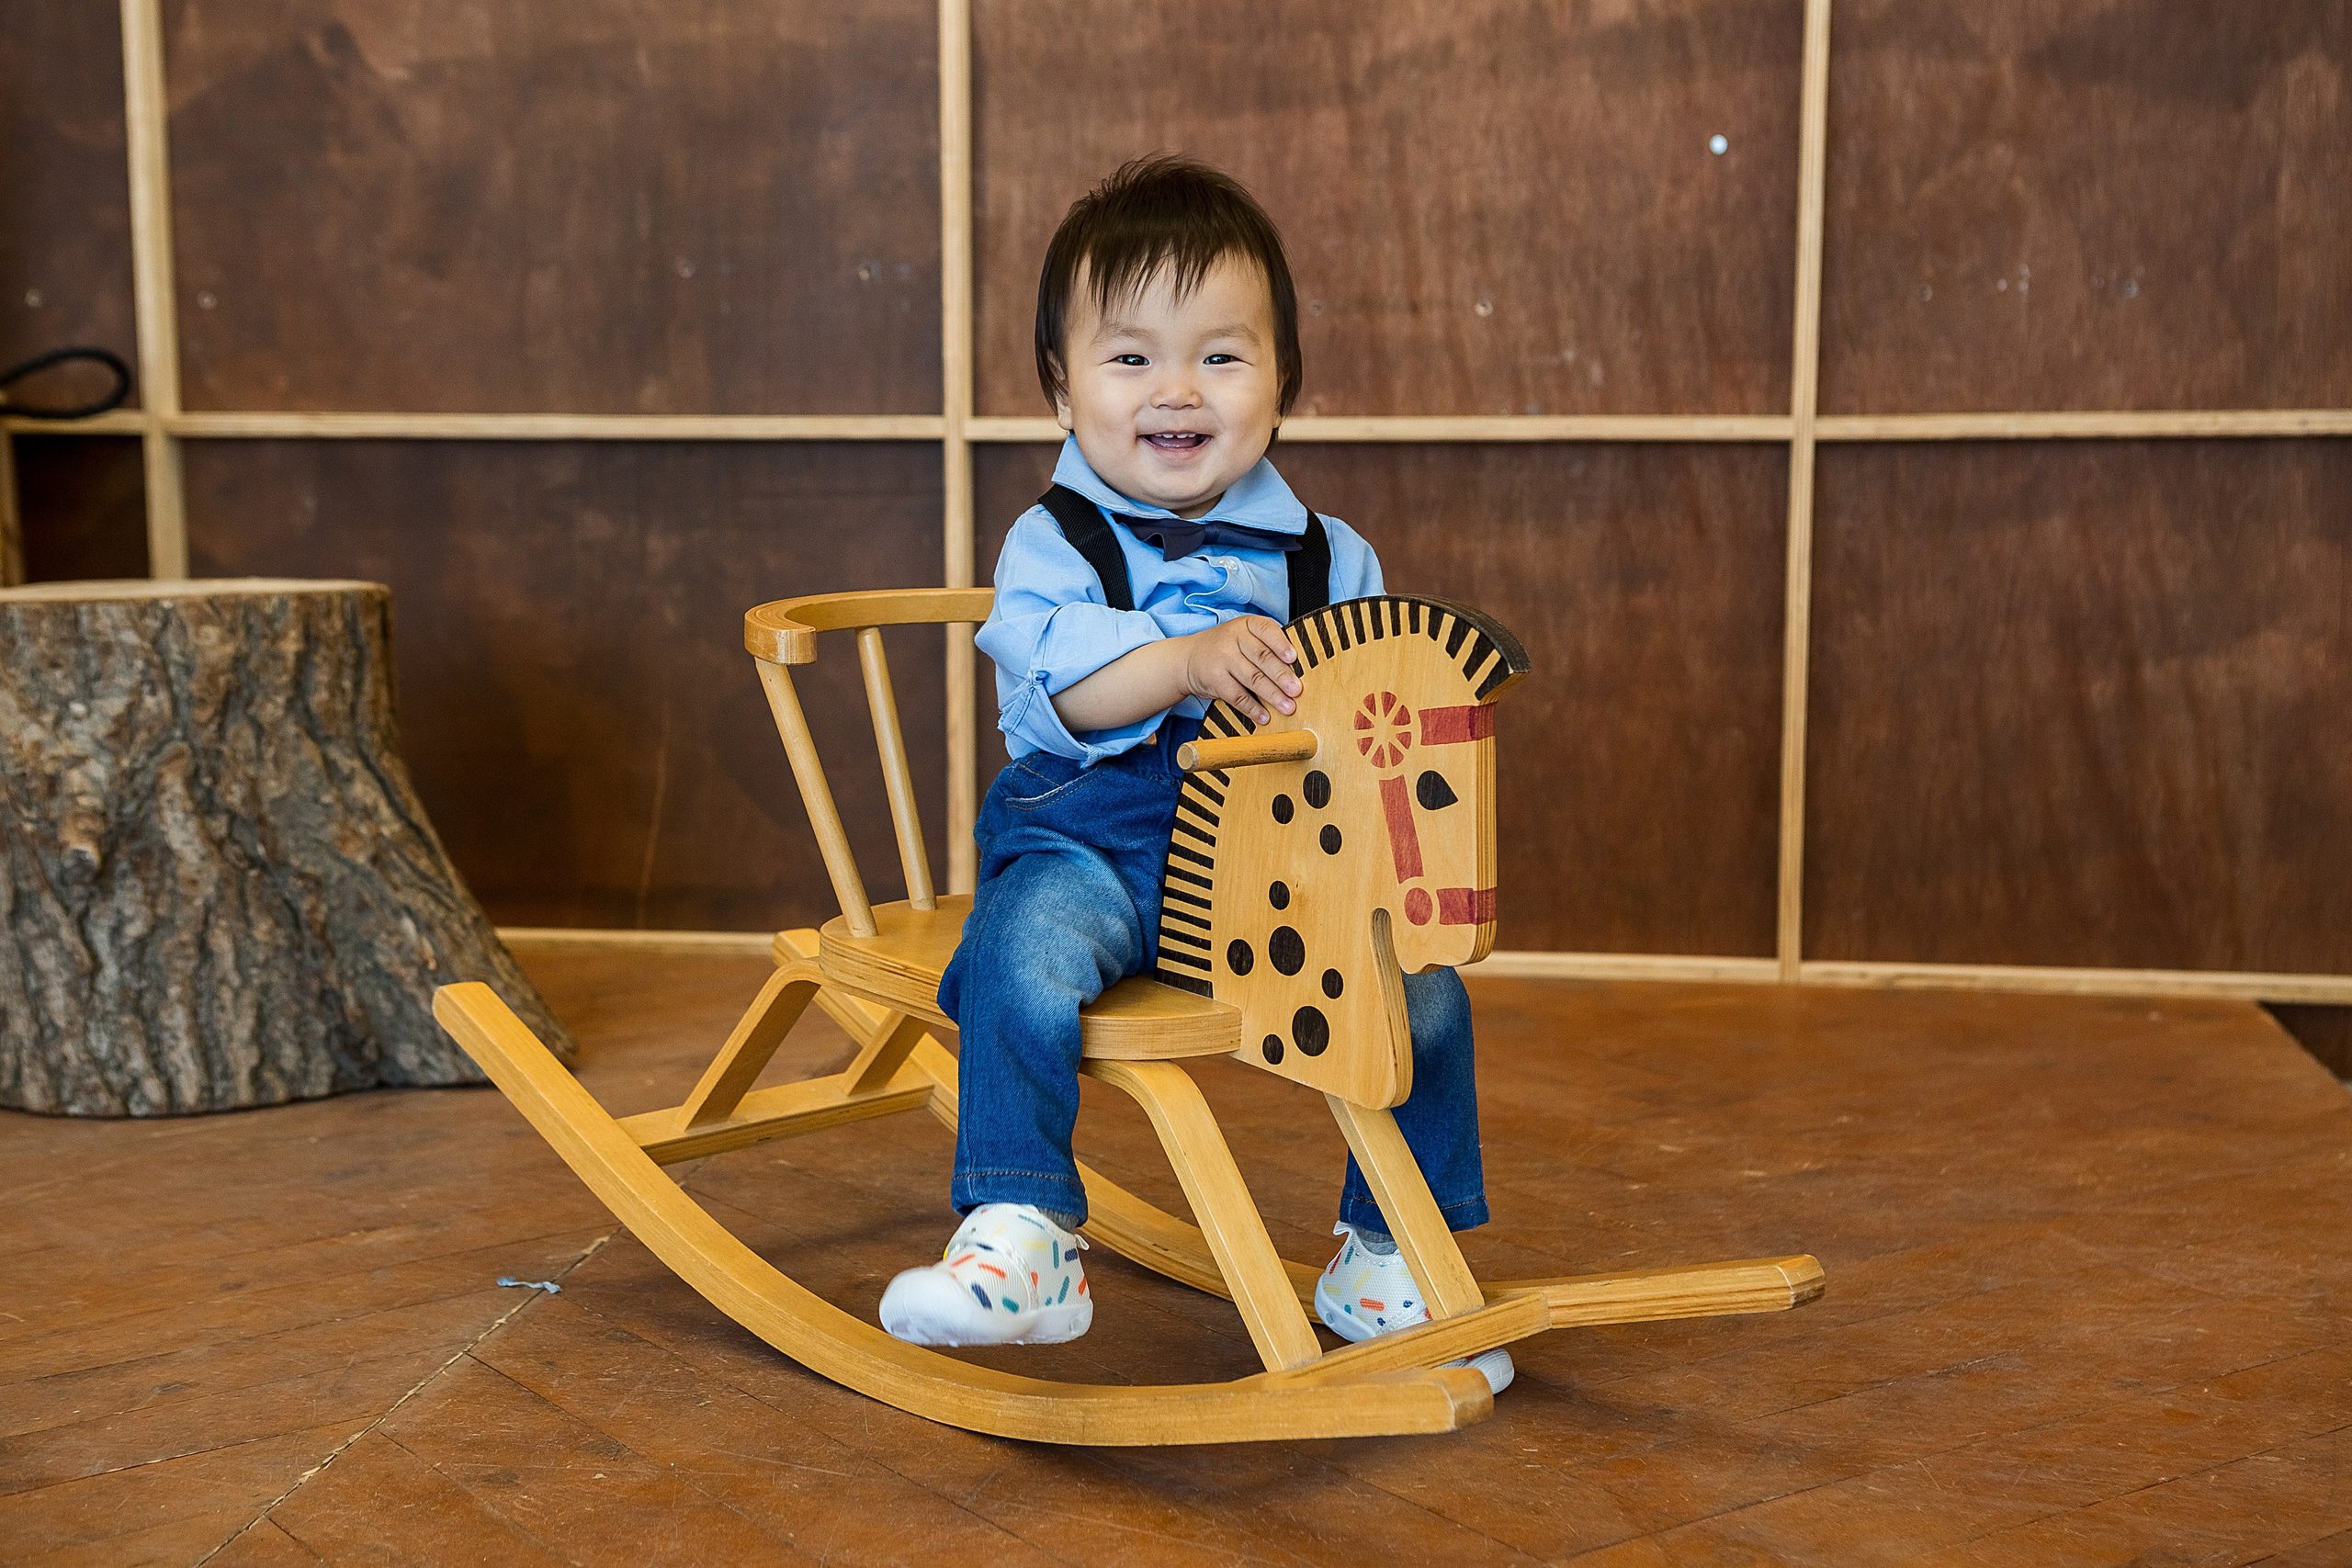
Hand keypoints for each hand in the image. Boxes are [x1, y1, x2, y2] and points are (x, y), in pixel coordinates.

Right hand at [1179, 616, 1300, 725]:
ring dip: (1273, 695)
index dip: (1281, 645)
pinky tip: (1264, 716)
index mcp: (1246, 625)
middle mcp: (1232, 638)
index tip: (1294, 659)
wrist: (1187, 659)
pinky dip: (1253, 708)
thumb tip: (1296, 671)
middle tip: (1297, 690)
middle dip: (1282, 676)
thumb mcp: (1242, 636)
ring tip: (1288, 707)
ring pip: (1253, 678)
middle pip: (1262, 657)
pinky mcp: (1215, 680)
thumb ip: (1266, 646)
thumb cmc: (1224, 649)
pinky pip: (1237, 696)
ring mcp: (1222, 659)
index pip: (1266, 630)